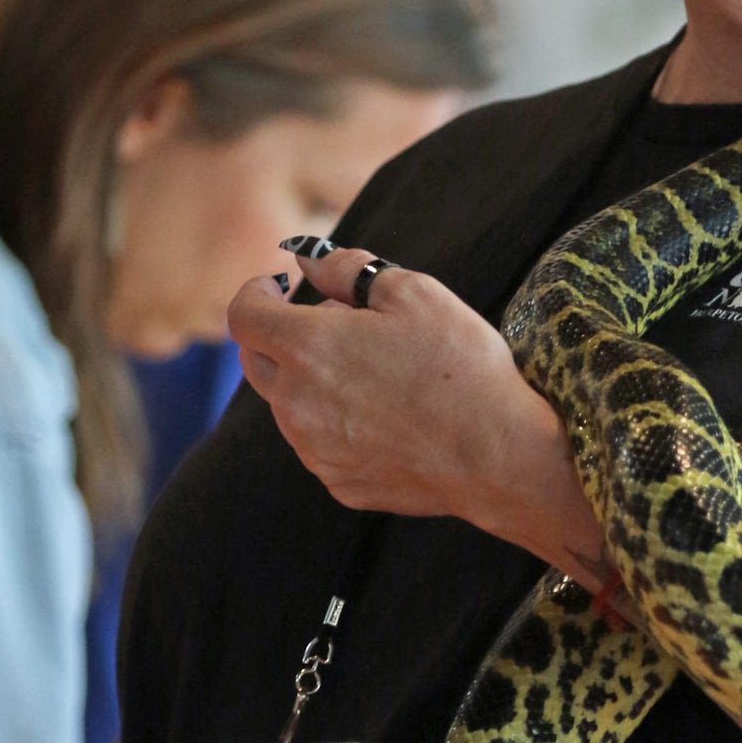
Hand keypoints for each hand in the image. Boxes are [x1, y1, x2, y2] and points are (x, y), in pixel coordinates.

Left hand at [227, 247, 602, 577]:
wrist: (498, 456)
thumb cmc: (461, 367)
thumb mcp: (415, 293)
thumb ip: (347, 269)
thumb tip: (307, 260)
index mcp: (307, 349)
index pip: (243, 315)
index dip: (254, 293)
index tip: (278, 287)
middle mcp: (296, 404)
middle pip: (256, 361)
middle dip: (280, 336)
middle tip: (333, 323)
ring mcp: (314, 450)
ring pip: (289, 406)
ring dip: (311, 381)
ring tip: (374, 372)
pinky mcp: (338, 482)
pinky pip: (320, 443)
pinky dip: (337, 423)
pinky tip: (387, 416)